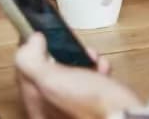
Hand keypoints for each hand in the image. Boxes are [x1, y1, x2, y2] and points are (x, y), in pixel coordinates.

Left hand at [15, 33, 143, 118]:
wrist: (124, 116)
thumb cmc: (89, 104)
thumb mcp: (51, 80)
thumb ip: (32, 60)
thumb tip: (31, 42)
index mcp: (37, 108)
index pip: (25, 75)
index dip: (32, 53)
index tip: (39, 37)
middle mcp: (53, 111)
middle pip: (49, 73)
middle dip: (60, 53)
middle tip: (66, 43)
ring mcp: (74, 107)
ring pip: (72, 74)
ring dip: (80, 58)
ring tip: (90, 54)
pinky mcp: (94, 103)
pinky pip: (91, 80)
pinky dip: (97, 68)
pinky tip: (102, 66)